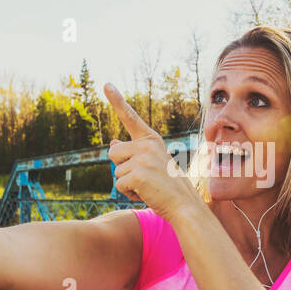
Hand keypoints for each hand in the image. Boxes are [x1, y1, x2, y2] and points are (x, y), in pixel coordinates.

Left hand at [104, 83, 199, 222]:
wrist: (184, 205)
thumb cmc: (168, 186)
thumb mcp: (151, 164)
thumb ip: (132, 152)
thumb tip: (112, 142)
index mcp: (151, 139)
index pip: (130, 117)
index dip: (116, 100)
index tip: (106, 84)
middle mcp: (147, 145)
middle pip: (113, 153)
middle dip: (122, 167)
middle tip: (145, 177)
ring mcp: (142, 159)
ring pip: (116, 172)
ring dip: (127, 184)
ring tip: (148, 187)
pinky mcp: (137, 175)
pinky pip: (119, 185)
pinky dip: (129, 194)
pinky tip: (146, 194)